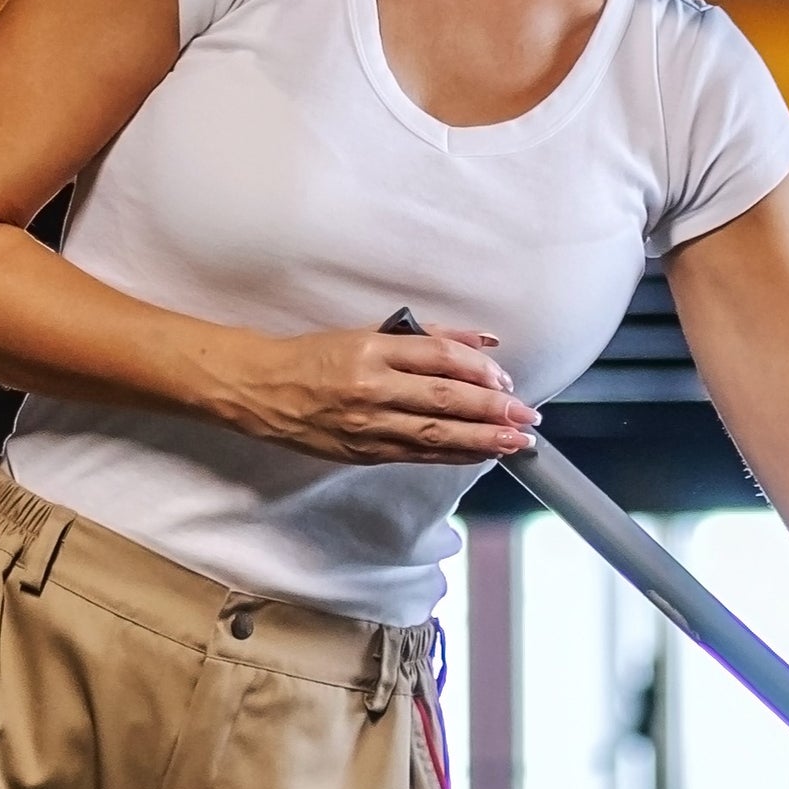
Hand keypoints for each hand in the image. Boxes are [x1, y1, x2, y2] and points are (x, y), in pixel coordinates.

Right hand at [218, 324, 537, 464]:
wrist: (260, 390)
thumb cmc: (313, 357)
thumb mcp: (366, 334)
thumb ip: (426, 337)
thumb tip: (483, 339)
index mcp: (371, 350)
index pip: (438, 357)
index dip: (478, 368)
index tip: (505, 379)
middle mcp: (371, 388)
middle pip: (444, 399)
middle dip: (493, 410)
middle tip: (527, 417)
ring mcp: (367, 425)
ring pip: (435, 434)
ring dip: (482, 440)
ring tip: (516, 442)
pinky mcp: (363, 452)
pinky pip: (417, 455)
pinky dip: (452, 454)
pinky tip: (479, 454)